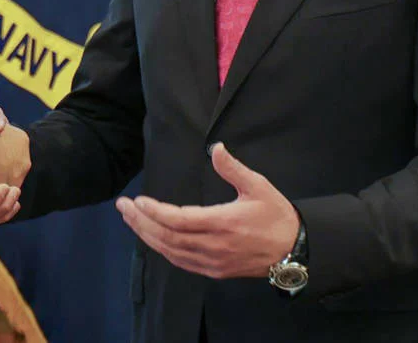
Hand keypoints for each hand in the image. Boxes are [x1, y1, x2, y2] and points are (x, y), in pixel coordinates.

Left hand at [115, 143, 299, 279]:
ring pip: (170, 251)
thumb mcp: (258, 187)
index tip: (137, 201)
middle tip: (122, 207)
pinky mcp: (214, 271)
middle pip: (167, 237)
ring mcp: (212, 262)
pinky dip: (162, 249)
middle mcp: (213, 246)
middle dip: (141, 222)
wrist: (294, 251)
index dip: (155, 212)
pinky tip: (152, 238)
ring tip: (130, 220)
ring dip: (147, 236)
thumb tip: (216, 147)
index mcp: (223, 223)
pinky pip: (181, 262)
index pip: (179, 220)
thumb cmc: (276, 215)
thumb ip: (233, 168)